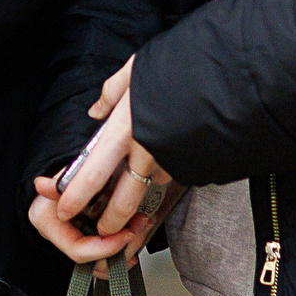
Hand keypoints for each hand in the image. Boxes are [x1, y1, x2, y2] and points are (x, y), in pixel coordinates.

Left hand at [27, 58, 177, 269]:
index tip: (64, 209)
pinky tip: (165, 157)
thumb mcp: (137, 70)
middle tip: (104, 227)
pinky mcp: (193, 162)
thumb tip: (97, 109)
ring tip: (135, 187)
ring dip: (139, 192)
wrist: (231, 77)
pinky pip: (171, 172)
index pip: (91, 173)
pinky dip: (162, 171)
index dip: (75, 197)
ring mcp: (172, 159)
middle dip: (111, 219)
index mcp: (124, 128)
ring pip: (149, 185)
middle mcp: (146, 150)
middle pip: (123, 199)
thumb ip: (113, 92)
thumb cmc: (182, 68)